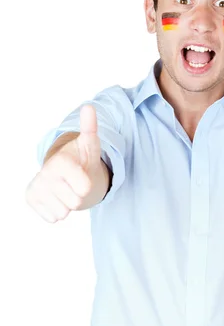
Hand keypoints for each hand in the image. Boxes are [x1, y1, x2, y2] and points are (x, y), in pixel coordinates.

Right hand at [26, 104, 101, 222]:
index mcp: (60, 161)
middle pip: (75, 202)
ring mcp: (36, 187)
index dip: (87, 185)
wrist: (65, 173)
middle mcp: (44, 173)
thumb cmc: (81, 160)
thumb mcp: (90, 145)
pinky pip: (53, 218)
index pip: (84, 188)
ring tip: (66, 190)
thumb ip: (90, 128)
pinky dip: (58, 211)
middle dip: (78, 196)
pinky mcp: (31, 199)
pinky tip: (56, 197)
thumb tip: (89, 107)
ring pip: (63, 212)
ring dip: (68, 204)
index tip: (81, 175)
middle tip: (74, 184)